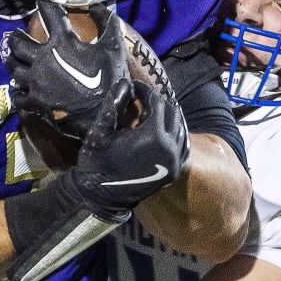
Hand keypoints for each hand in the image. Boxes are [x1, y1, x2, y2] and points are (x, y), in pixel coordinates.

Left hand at [7, 0, 130, 138]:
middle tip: (17, 37)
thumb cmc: (110, 78)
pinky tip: (20, 89)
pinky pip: (17, 95)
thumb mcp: (113, 47)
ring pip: (12, 67)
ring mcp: (36, 81)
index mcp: (61, 42)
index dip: (43, 2)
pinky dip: (17, 91)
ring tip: (14, 60)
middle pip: (17, 43)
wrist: (104, 113)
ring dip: (12, 62)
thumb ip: (107, 23)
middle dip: (16, 38)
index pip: (48, 13)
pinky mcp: (35, 101)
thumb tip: (100, 6)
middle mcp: (42, 59)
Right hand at [72, 79, 189, 212]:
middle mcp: (170, 148)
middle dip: (157, 103)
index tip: (134, 87)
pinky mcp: (174, 171)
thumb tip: (125, 83)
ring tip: (149, 114)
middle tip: (141, 100)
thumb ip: (114, 104)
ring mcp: (175, 162)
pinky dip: (175, 134)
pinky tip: (162, 130)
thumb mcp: (100, 131)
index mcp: (153, 136)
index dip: (145, 92)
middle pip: (172, 113)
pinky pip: (183, 145)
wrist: (102, 196)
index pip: (157, 102)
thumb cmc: (97, 163)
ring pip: (180, 128)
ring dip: (167, 117)